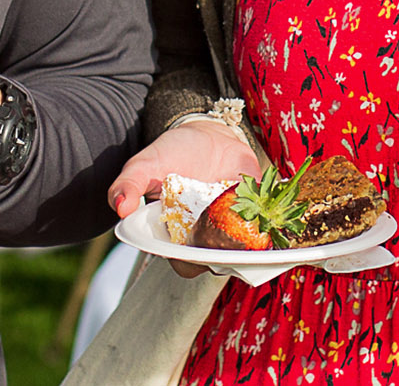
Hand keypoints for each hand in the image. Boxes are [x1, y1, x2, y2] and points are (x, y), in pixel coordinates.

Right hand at [108, 118, 263, 274]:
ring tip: (255, 227)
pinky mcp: (256, 211)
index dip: (192, 262)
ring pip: (247, 250)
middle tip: (233, 238)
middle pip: (220, 262)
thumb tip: (119, 207)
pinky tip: (278, 216)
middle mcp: (206, 237)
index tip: (198, 248)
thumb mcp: (145, 165)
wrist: (206, 134)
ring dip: (255, 243)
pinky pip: (268, 226)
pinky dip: (273, 224)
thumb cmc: (171, 153)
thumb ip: (129, 185)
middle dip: (229, 255)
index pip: (185, 264)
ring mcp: (233, 226)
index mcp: (177, 236)